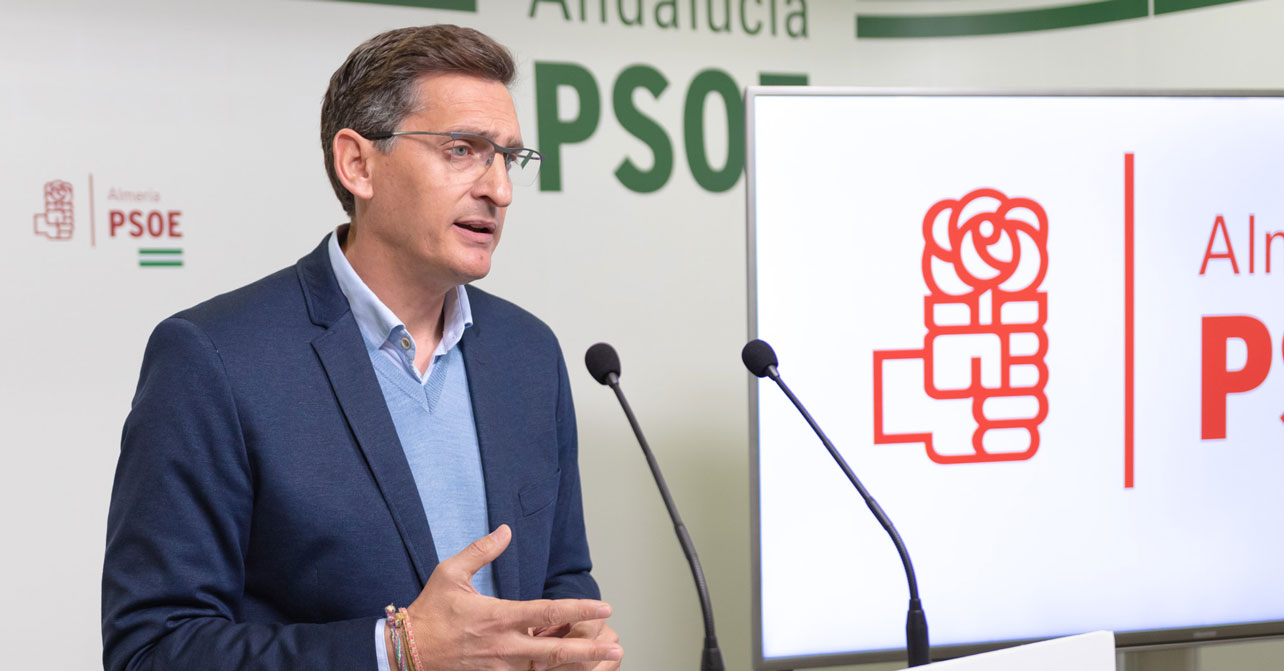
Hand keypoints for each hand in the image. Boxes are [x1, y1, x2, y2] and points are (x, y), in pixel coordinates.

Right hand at [390, 525, 622, 669]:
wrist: (407, 651)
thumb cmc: (430, 612)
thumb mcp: (451, 573)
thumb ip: (482, 551)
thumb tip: (506, 530)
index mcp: (498, 617)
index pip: (548, 614)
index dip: (579, 609)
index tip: (604, 607)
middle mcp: (504, 646)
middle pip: (556, 651)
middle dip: (590, 650)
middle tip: (617, 647)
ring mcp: (500, 668)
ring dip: (576, 668)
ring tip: (604, 665)